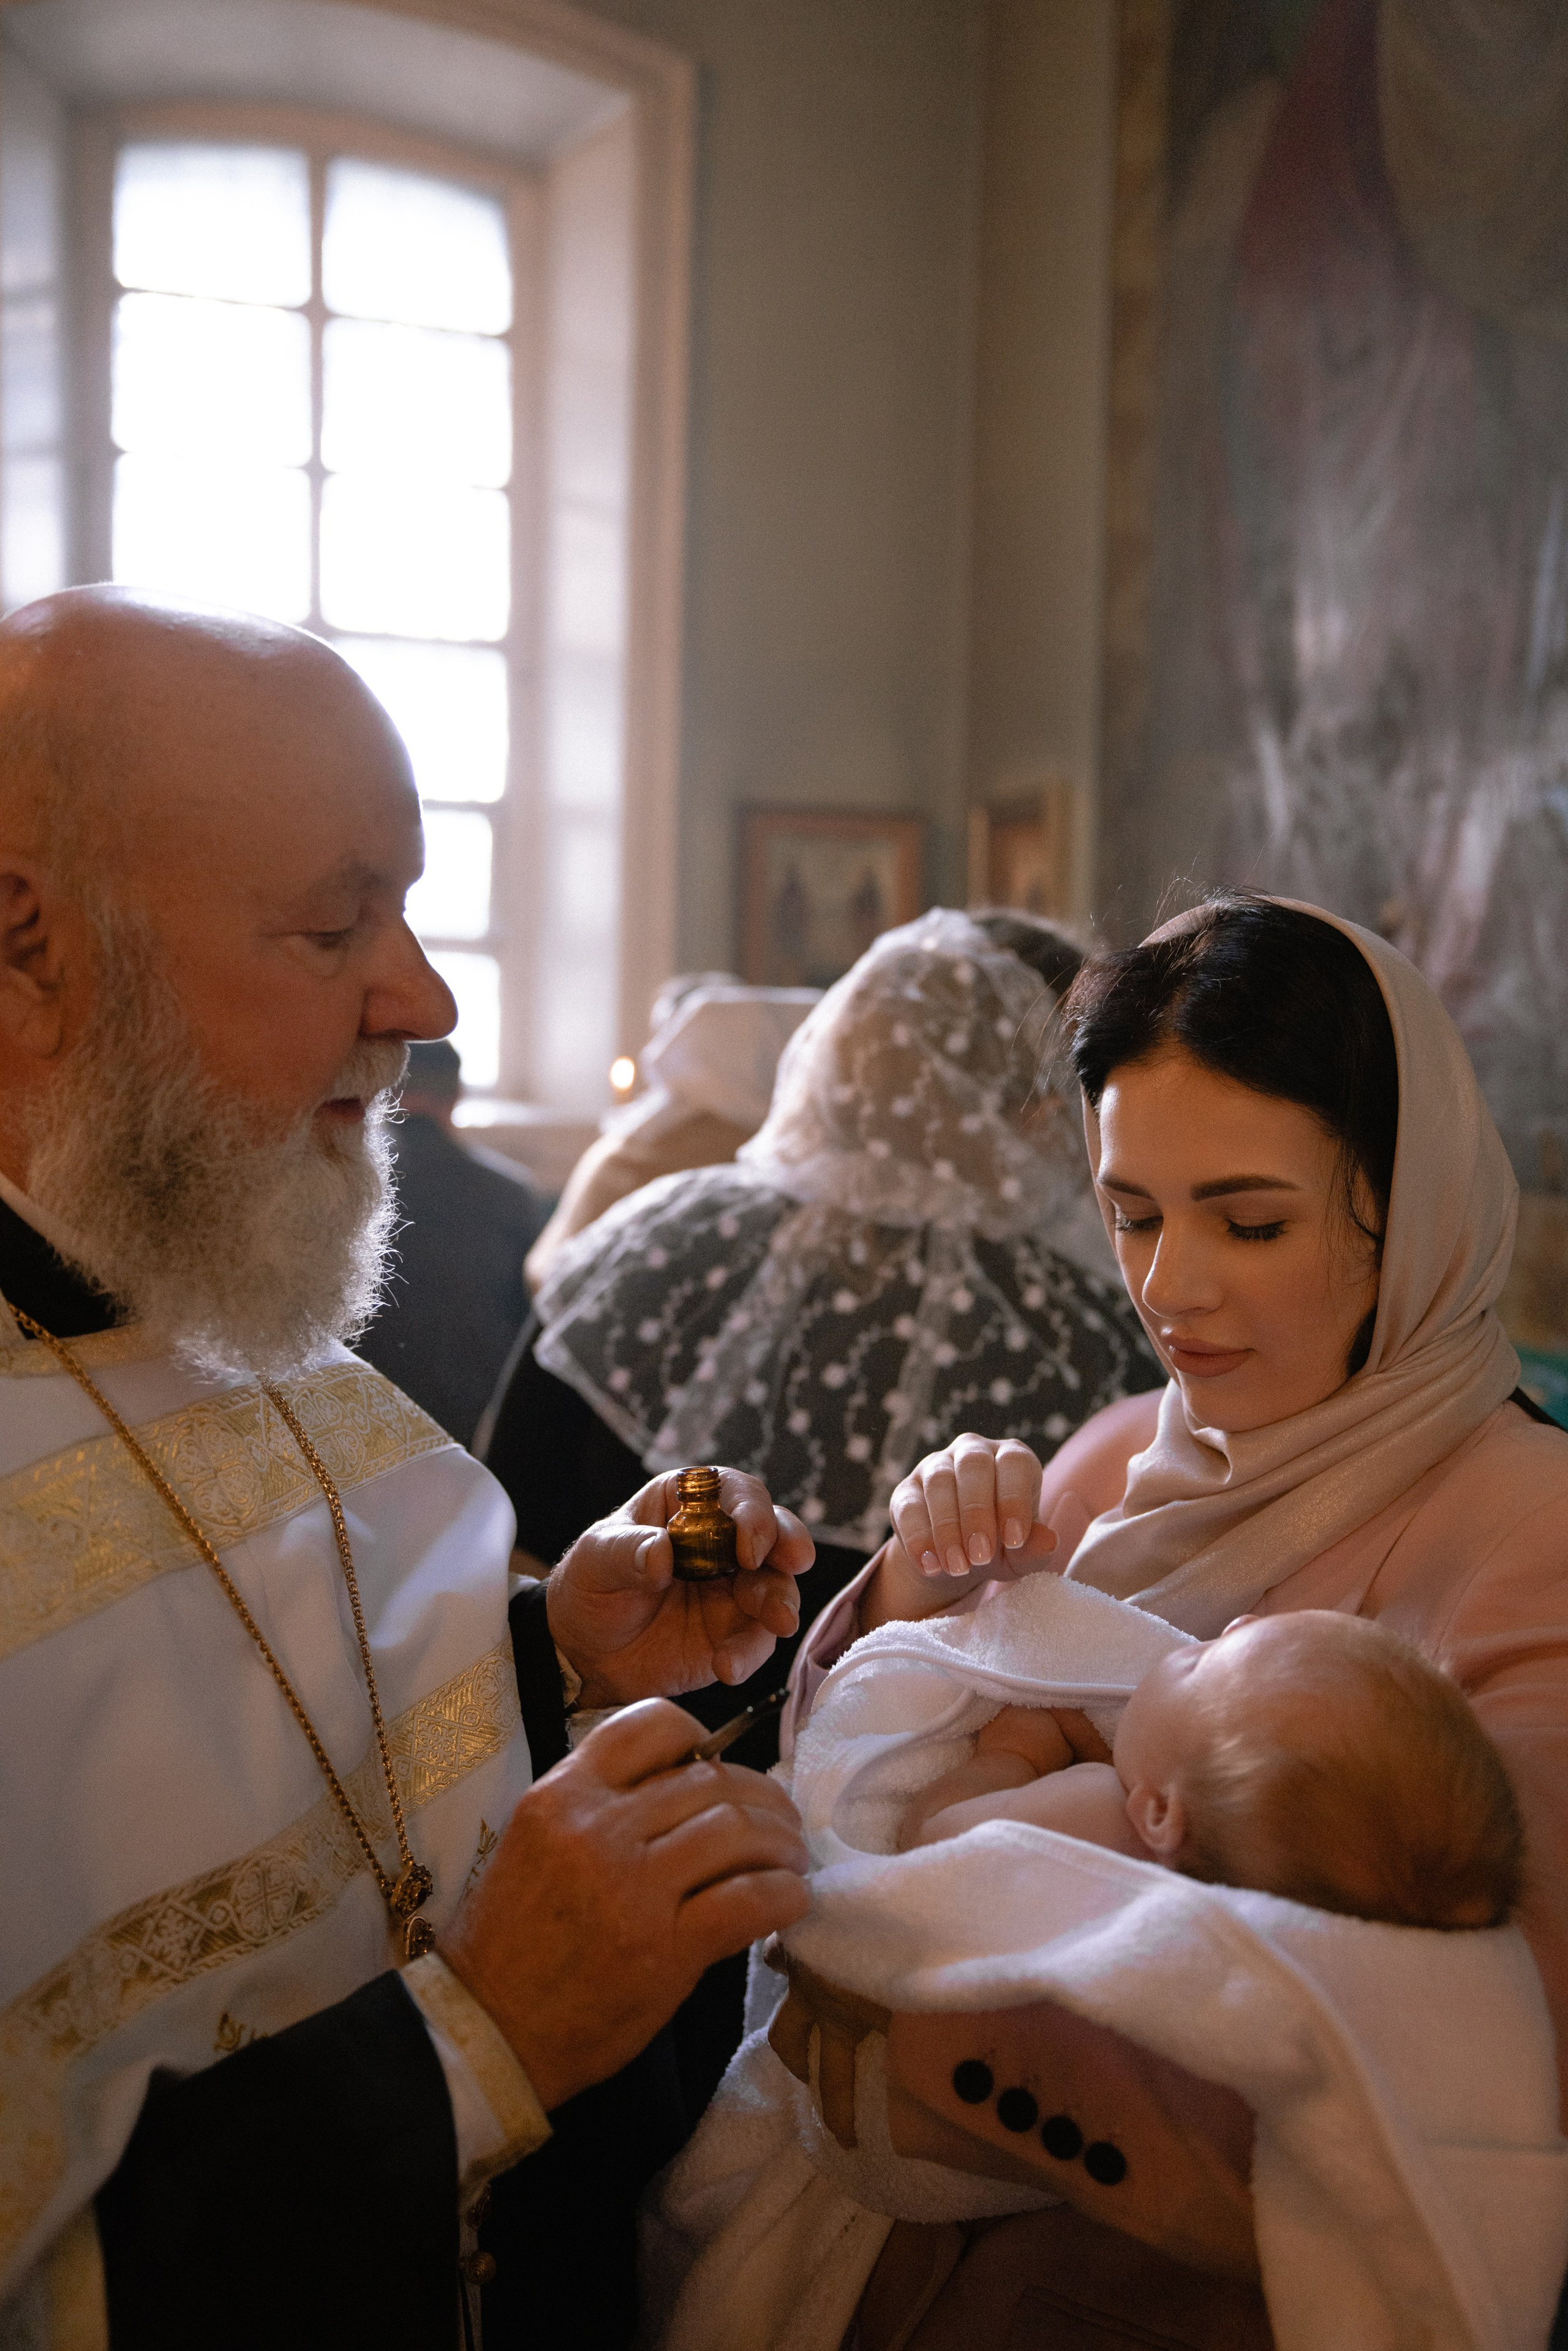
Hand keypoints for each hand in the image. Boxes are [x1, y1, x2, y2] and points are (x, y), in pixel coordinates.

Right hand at [440, 1699, 809, 2110]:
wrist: (489, 2030)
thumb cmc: (513, 1940)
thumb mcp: (538, 1844)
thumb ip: (603, 1808)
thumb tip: (694, 1792)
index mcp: (562, 1794)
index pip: (653, 1725)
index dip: (705, 1739)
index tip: (722, 1767)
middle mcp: (598, 1828)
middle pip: (711, 1780)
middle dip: (761, 1797)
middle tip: (780, 1821)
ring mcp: (632, 1887)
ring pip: (737, 1830)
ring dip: (782, 1842)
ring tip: (792, 1858)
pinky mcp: (664, 1948)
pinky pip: (748, 1900)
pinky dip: (784, 1895)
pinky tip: (792, 1900)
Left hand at [546, 1468, 814, 1706]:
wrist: (583, 1653)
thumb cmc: (590, 1587)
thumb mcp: (595, 1560)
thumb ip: (626, 1551)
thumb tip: (661, 1553)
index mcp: (691, 1505)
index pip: (735, 1493)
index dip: (752, 1512)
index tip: (749, 1544)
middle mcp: (724, 1542)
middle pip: (775, 1532)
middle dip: (790, 1544)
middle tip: (791, 1563)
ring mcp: (734, 1590)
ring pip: (778, 1586)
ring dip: (782, 1600)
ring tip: (778, 1623)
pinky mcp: (735, 1634)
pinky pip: (757, 1641)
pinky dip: (750, 1653)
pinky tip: (727, 1666)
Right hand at [862, 1435, 1060, 1630]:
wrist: (957, 1559)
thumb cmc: (1000, 1546)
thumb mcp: (1021, 1554)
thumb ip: (1035, 1549)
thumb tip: (1048, 1540)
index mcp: (1011, 1459)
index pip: (1014, 1464)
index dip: (1014, 1499)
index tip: (1014, 1540)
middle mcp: (973, 1452)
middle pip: (973, 1466)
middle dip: (977, 1513)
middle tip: (980, 1557)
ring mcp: (936, 1466)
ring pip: (939, 1482)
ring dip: (947, 1528)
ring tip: (957, 1567)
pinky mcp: (907, 1489)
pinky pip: (909, 1506)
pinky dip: (918, 1538)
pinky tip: (930, 1566)